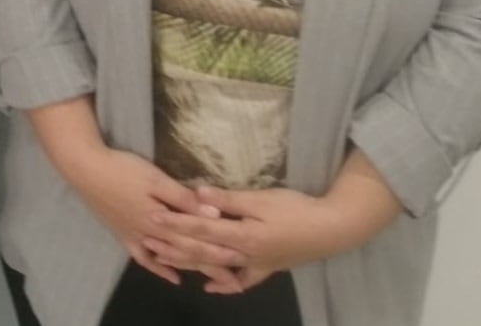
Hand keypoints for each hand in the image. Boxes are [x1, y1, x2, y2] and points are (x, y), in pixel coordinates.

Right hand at [63, 148, 243, 288]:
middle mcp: (153, 235)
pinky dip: (159, 269)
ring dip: (191, 269)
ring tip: (211, 280)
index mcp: (164, 221)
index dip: (220, 250)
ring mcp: (137, 237)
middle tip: (234, 279)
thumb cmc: (123, 170)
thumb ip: (184, 199)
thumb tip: (215, 213)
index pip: (198, 240)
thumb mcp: (156, 179)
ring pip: (170, 259)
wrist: (86, 170)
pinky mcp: (124, 235)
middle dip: (212, 266)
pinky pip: (144, 258)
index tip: (242, 259)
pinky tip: (172, 276)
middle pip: (187, 253)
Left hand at [143, 184, 354, 292]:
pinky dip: (225, 284)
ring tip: (165, 261)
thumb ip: (229, 200)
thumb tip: (196, 194)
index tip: (154, 217)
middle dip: (174, 247)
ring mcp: (256, 265)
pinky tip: (211, 287)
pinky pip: (242, 280)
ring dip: (190, 264)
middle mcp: (244, 256)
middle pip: (203, 252)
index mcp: (242, 236)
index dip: (177, 224)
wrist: (332, 231)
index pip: (202, 229)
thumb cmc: (296, 210)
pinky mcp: (267, 268)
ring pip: (216, 267)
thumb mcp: (261, 199)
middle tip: (148, 241)